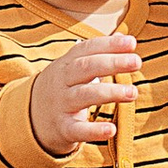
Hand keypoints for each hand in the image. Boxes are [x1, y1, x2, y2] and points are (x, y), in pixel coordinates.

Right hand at [29, 33, 139, 153]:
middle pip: (85, 68)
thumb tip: (125, 37)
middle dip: (111, 63)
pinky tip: (112, 130)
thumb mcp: (74, 67)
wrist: (31, 118)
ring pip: (84, 95)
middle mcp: (62, 81)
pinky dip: (94, 131)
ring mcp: (61, 104)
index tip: (132, 43)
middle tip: (136, 62)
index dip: (109, 45)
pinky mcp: (63, 128)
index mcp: (67, 63)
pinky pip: (78, 129)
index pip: (87, 49)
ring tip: (133, 92)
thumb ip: (99, 53)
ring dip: (110, 92)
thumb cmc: (64, 88)